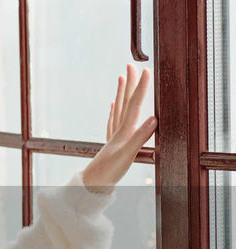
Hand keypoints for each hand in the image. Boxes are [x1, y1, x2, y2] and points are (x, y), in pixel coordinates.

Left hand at [81, 63, 156, 192]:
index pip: (135, 104)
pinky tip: (112, 106)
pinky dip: (114, 111)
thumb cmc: (109, 171)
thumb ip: (140, 137)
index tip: (146, 70)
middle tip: (131, 64)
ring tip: (121, 77)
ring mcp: (114, 135)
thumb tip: (154, 119)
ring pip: (118, 108)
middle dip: (130, 83)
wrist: (92, 184)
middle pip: (126, 101)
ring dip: (121, 93)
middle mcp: (118, 130)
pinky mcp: (111, 143)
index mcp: (124, 131)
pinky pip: (113, 122)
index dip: (141, 87)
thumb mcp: (128, 155)